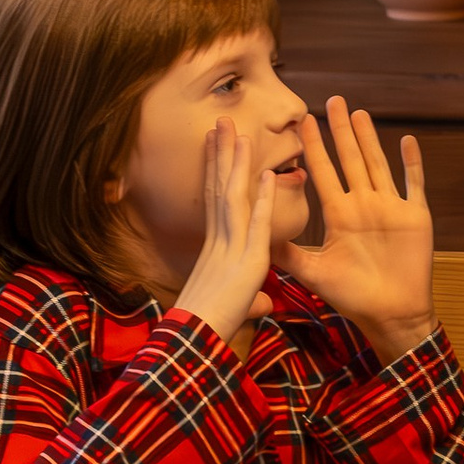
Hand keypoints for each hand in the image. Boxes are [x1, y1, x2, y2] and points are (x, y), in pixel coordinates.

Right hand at [172, 120, 276, 349]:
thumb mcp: (238, 307)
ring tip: (241, 132)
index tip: (215, 143)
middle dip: (222, 153)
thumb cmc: (211, 327)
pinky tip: (266, 175)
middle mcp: (220, 240)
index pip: (215, 199)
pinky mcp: (249, 261)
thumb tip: (265, 304)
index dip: (215, 169)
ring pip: (234, 197)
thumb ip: (252, 299)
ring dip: (238, 164)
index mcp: (215, 247)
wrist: (197, 341)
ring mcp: (232, 247)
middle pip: (220, 188)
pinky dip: (261, 199)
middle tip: (223, 122)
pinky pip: (256, 225)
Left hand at [277, 99, 436, 364]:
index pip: (323, 173)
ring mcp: (390, 209)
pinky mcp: (415, 217)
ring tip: (360, 113)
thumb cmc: (353, 296)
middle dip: (341, 131)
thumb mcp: (315, 273)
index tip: (302, 121)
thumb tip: (258, 236)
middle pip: (350, 160)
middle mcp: (363, 206)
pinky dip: (412, 164)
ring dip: (370, 139)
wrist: (391, 314)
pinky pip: (414, 185)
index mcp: (339, 215)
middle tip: (332, 100)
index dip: (314, 147)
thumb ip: (289, 254)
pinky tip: (407, 142)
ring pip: (378, 165)